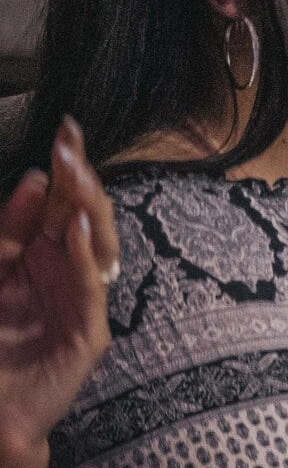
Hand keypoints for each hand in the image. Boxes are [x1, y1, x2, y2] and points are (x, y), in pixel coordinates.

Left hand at [0, 118, 116, 467]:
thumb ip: (9, 232)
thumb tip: (32, 180)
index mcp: (40, 260)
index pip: (58, 205)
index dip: (62, 170)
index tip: (64, 131)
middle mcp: (64, 275)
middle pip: (82, 217)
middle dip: (78, 179)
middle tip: (71, 141)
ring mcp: (78, 304)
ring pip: (97, 246)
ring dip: (88, 208)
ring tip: (77, 174)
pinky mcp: (86, 336)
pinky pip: (89, 289)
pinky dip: (87, 257)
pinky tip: (80, 229)